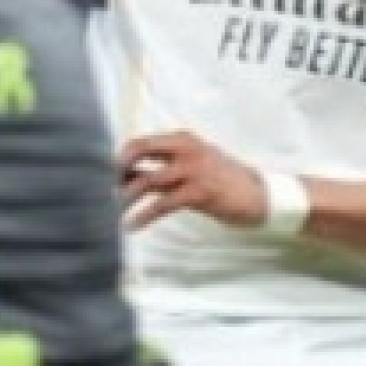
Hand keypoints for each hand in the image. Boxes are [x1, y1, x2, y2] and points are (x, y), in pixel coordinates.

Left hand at [118, 130, 267, 231]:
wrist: (258, 195)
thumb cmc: (219, 181)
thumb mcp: (189, 167)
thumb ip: (159, 170)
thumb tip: (123, 178)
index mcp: (181, 139)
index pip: (139, 143)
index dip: (119, 160)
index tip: (108, 179)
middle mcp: (185, 148)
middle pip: (138, 150)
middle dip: (117, 171)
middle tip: (107, 191)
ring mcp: (193, 168)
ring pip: (147, 180)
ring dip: (126, 198)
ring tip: (115, 214)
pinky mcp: (199, 191)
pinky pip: (162, 204)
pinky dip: (143, 215)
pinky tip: (131, 226)